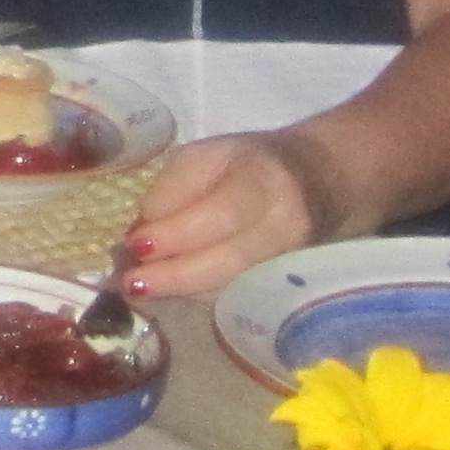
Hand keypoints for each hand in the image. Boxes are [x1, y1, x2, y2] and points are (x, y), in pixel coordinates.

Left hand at [120, 129, 338, 296]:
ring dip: (182, 289)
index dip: (178, 234)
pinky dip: (199, 294)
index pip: (222, 214)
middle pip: (229, 259)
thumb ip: (173, 189)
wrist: (317, 179)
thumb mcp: (206, 155)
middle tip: (132, 283)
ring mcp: (289, 260)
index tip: (135, 245)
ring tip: (141, 288)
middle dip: (176, 275)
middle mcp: (286, 225)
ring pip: (232, 284)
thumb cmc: (248, 163)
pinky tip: (169, 289)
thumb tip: (142, 232)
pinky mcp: (285, 283)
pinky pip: (237, 294)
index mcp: (265, 181)